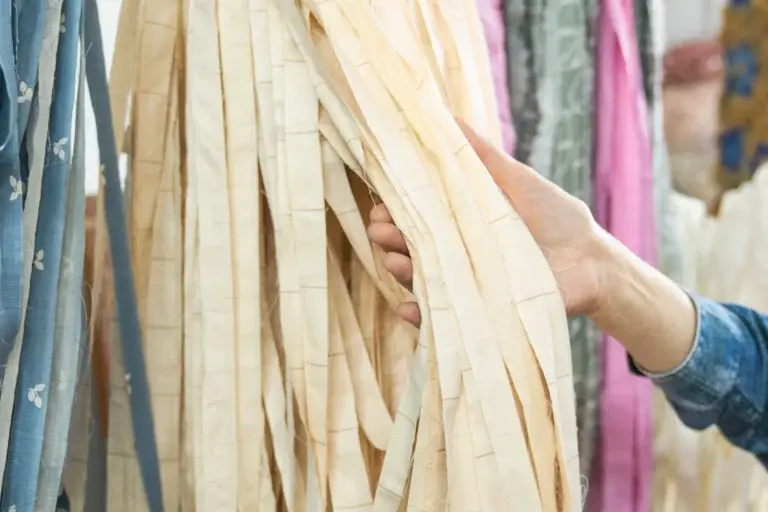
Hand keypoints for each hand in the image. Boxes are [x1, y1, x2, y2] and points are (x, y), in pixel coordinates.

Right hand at [367, 120, 605, 325]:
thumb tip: (448, 117)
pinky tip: (407, 308)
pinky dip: (419, 314)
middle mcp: (456, 251)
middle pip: (410, 246)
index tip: (381, 206)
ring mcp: (464, 283)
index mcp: (461, 220)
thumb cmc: (557, 217)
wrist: (591, 262)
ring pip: (420, 279)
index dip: (393, 211)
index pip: (416, 215)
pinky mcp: (477, 312)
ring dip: (400, 271)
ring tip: (393, 261)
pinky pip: (441, 317)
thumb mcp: (519, 181)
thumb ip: (483, 157)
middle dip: (389, 239)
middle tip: (381, 231)